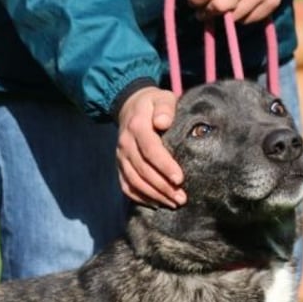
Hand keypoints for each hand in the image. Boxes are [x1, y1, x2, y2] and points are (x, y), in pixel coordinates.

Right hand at [116, 86, 185, 207]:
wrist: (131, 105)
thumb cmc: (154, 104)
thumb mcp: (163, 98)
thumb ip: (165, 108)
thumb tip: (163, 122)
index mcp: (138, 127)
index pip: (151, 150)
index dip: (165, 166)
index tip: (180, 179)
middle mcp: (126, 144)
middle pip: (143, 170)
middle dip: (163, 186)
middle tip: (181, 198)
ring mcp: (121, 156)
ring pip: (134, 181)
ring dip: (154, 195)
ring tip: (173, 203)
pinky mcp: (120, 165)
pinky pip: (126, 185)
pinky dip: (139, 197)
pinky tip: (156, 204)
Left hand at [184, 0, 293, 23]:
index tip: (193, 2)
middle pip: (221, 6)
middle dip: (208, 12)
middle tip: (203, 13)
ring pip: (235, 17)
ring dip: (223, 17)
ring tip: (219, 12)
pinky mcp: (273, 3)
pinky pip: (250, 20)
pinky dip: (240, 19)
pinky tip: (236, 11)